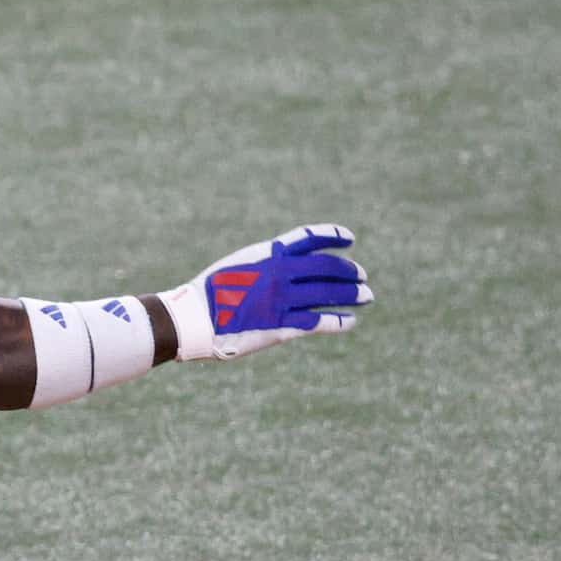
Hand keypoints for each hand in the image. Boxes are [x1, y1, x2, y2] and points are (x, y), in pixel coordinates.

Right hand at [159, 224, 369, 359]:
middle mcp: (279, 273)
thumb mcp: (240, 264)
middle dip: (348, 271)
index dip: (332, 235)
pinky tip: (350, 321)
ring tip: (366, 296)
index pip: (310, 238)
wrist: (194, 317)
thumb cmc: (210, 291)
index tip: (349, 237)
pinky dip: (338, 321)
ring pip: (327, 294)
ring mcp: (282, 299)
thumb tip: (289, 264)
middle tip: (362, 276)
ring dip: (350, 294)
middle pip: (326, 268)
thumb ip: (266, 263)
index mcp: (268, 254)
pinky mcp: (281, 326)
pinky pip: (318, 322)